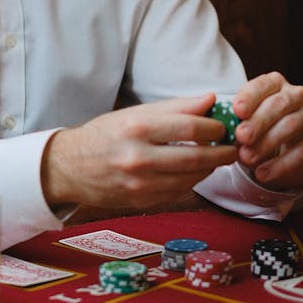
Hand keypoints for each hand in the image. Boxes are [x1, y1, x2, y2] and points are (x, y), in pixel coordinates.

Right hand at [41, 93, 237, 212]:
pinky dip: (191, 180)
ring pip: (191, 178)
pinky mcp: (142, 201)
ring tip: (216, 157)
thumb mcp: (134, 114)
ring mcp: (140, 184)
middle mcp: (138, 157)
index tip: (223, 126)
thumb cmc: (104, 135)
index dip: (215, 127)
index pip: (191, 127)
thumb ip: (175, 107)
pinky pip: (178, 191)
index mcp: (137, 128)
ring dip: (209, 168)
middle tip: (233, 147)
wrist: (69, 167)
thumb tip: (210, 100)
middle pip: (196, 156)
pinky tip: (193, 170)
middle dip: (222, 152)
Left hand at [232, 72, 302, 190]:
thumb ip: (233, 117)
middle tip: (241, 136)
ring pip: (290, 127)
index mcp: (275, 83)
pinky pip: (299, 154)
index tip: (237, 110)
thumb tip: (218, 126)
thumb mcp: (244, 116)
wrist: (282, 149)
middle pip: (278, 105)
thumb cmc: (257, 124)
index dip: (250, 96)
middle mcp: (296, 96)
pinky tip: (262, 173)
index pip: (263, 84)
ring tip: (246, 157)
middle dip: (258, 121)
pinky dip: (278, 165)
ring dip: (266, 143)